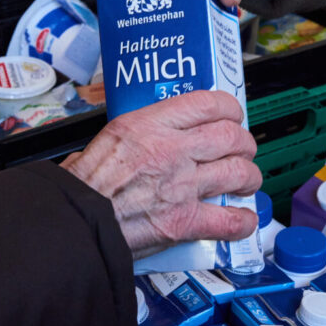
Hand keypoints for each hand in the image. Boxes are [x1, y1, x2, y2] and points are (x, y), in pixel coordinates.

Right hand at [60, 90, 260, 259]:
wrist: (77, 220)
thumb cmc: (84, 184)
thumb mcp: (109, 137)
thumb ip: (136, 133)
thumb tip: (143, 136)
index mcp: (149, 125)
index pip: (207, 103)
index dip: (229, 108)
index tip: (231, 115)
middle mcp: (172, 150)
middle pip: (231, 137)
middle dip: (243, 143)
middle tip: (241, 149)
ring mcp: (183, 186)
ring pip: (239, 173)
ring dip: (248, 177)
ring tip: (245, 182)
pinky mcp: (185, 221)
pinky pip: (230, 221)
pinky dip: (242, 221)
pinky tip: (241, 218)